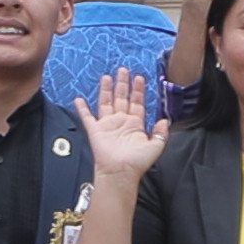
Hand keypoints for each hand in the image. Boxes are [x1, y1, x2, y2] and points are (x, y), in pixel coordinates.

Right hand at [78, 68, 156, 184]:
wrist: (120, 172)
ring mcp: (107, 125)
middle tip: (123, 70)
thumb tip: (164, 120)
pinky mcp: (95, 130)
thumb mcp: (156, 146)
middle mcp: (121, 122)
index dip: (138, 90)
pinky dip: (82, 108)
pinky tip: (79, 100)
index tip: (139, 78)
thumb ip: (161, 133)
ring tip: (107, 77)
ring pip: (106, 102)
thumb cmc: (136, 163)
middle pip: (122, 98)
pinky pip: (87, 117)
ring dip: (106, 90)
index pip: (137, 103)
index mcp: (135, 125)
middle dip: (123, 84)